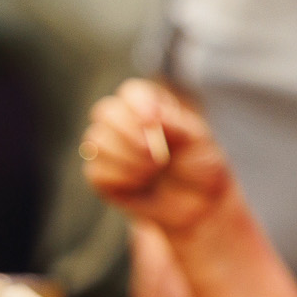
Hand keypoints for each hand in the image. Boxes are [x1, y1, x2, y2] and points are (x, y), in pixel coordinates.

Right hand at [83, 79, 235, 233]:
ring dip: (127, 158)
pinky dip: (121, 177)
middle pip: (105, 112)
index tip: (152, 122)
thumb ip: (175, 124)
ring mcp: (110, 149)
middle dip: (128, 133)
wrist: (200, 203)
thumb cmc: (200, 165)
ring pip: (96, 141)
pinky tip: (141, 183)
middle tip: (156, 155)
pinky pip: (96, 171)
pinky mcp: (102, 176)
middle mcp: (125, 123)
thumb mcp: (198, 140)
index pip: (131, 93)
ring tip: (154, 170)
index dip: (137, 104)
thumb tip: (151, 115)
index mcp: (150, 107)